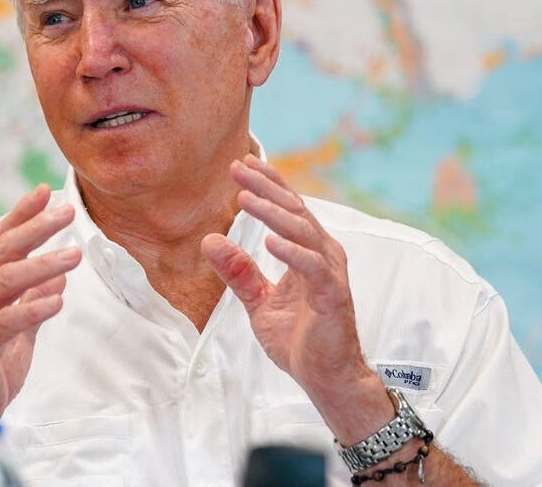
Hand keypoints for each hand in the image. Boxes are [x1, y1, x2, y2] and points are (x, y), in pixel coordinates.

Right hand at [0, 184, 80, 436]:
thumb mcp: (18, 329)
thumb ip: (34, 301)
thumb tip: (59, 276)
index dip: (22, 215)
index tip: (46, 191)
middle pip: (3, 252)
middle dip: (36, 228)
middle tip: (67, 212)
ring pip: (5, 281)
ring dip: (42, 264)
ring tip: (75, 255)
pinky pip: (6, 323)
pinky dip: (33, 308)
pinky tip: (58, 299)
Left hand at [201, 155, 390, 442]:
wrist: (325, 378)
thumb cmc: (299, 339)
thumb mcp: (259, 302)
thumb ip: (238, 272)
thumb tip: (209, 240)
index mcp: (308, 252)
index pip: (288, 208)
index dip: (267, 184)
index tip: (241, 163)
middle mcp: (323, 255)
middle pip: (295, 210)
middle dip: (266, 187)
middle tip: (238, 169)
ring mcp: (330, 274)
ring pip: (304, 232)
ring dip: (274, 213)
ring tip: (247, 199)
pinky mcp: (333, 296)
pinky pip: (313, 268)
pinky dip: (292, 252)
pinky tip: (270, 241)